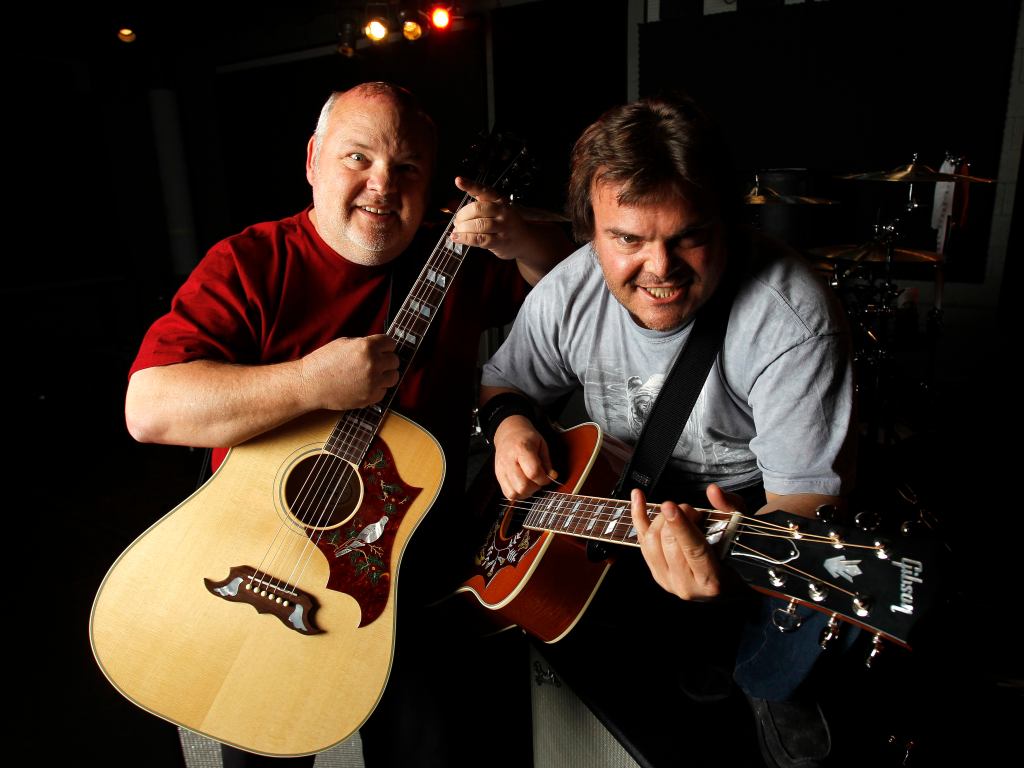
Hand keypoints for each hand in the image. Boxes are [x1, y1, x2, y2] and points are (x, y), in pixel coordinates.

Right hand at [300, 334, 398, 410]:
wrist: (310, 384)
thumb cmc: (323, 363)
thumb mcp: (344, 343)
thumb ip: (364, 344)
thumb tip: (378, 347)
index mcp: (366, 347)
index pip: (391, 343)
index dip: (386, 346)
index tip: (384, 349)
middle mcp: (373, 364)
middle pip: (395, 360)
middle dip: (387, 360)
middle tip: (378, 362)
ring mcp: (373, 382)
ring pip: (394, 377)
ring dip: (386, 375)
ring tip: (375, 374)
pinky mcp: (370, 397)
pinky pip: (384, 391)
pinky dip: (378, 388)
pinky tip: (366, 385)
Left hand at [450, 176, 531, 260]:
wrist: (525, 240)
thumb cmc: (504, 224)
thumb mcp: (494, 211)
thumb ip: (475, 207)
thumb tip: (450, 205)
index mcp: (499, 200)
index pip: (484, 190)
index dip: (470, 185)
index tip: (458, 180)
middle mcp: (502, 211)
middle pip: (478, 209)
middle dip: (462, 215)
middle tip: (456, 221)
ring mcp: (503, 227)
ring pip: (478, 225)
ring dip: (463, 228)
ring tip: (457, 230)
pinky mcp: (500, 241)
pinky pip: (480, 239)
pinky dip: (465, 238)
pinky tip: (457, 237)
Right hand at [492, 415, 553, 499]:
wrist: (508, 433)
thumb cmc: (526, 437)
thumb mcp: (541, 444)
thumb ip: (547, 462)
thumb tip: (552, 477)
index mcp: (521, 449)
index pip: (533, 472)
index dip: (543, 479)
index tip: (547, 477)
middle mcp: (509, 460)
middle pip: (522, 486)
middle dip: (534, 487)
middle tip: (538, 480)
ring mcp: (501, 469)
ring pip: (513, 493)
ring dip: (526, 492)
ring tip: (530, 483)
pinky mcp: (498, 476)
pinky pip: (507, 493)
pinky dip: (517, 493)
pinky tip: (522, 485)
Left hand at [629, 483, 741, 600]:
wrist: (729, 582)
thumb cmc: (737, 555)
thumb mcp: (741, 530)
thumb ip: (729, 508)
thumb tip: (713, 491)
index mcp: (712, 580)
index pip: (693, 550)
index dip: (680, 526)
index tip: (670, 505)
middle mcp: (686, 586)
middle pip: (669, 543)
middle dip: (677, 517)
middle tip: (691, 510)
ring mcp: (667, 582)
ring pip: (652, 542)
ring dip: (661, 519)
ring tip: (678, 511)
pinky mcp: (656, 572)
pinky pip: (641, 541)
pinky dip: (638, 516)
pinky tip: (637, 496)